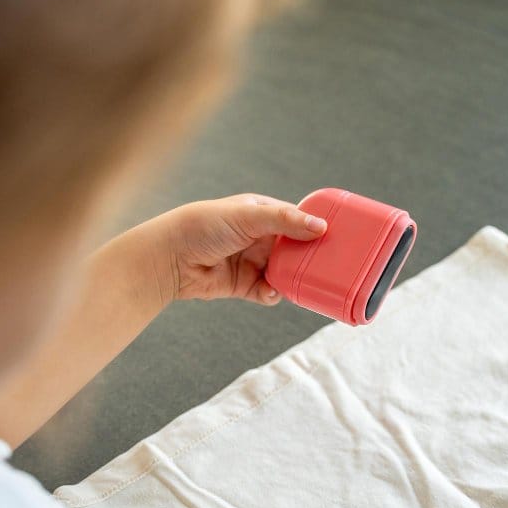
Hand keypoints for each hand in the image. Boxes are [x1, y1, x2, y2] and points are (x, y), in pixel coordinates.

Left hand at [155, 194, 327, 304]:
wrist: (170, 258)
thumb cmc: (203, 226)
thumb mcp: (247, 216)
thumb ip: (284, 220)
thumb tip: (320, 226)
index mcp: (262, 213)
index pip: (298, 220)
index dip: (316, 228)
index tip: (337, 238)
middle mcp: (260, 237)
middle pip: (295, 250)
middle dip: (308, 259)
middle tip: (327, 267)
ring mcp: (253, 262)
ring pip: (284, 273)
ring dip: (292, 279)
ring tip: (302, 283)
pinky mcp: (244, 285)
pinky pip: (268, 292)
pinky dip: (273, 293)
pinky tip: (270, 291)